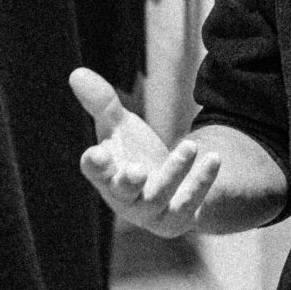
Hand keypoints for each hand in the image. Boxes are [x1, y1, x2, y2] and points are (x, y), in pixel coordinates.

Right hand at [72, 67, 220, 236]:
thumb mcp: (119, 127)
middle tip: (137, 170)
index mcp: (106, 175)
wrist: (171, 188)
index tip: (96, 154)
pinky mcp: (177, 217)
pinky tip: (214, 158)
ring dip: (174, 173)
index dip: (95, 165)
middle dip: (129, 183)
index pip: (95, 172)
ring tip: (190, 145)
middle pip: (123, 193)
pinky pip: (190, 202)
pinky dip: (202, 181)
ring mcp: (151, 211)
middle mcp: (124, 197)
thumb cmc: (135, 155)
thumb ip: (101, 103)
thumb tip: (77, 72)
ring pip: (159, 197)